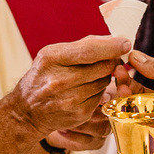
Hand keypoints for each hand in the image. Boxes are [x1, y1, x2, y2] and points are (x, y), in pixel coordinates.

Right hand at [12, 35, 129, 140]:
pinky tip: (85, 91)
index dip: (111, 46)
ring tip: (89, 77)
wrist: (27, 111)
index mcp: (52, 59)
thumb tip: (114, 40)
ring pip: (104, 82)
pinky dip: (98, 92)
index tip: (126, 43)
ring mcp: (70, 99)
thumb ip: (82, 46)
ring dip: (103, 77)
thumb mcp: (53, 54)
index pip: (89, 51)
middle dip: (110, 61)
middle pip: (102, 67)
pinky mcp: (80, 114)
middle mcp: (60, 80)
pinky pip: (101, 97)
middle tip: (110, 59)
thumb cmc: (43, 76)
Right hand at [126, 51, 153, 147]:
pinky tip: (122, 107)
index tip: (120, 64)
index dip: (132, 73)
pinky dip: (131, 119)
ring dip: (126, 99)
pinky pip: (144, 127)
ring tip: (120, 87)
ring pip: (138, 111)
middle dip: (126, 85)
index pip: (145, 80)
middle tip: (117, 74)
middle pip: (138, 96)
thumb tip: (135, 56)